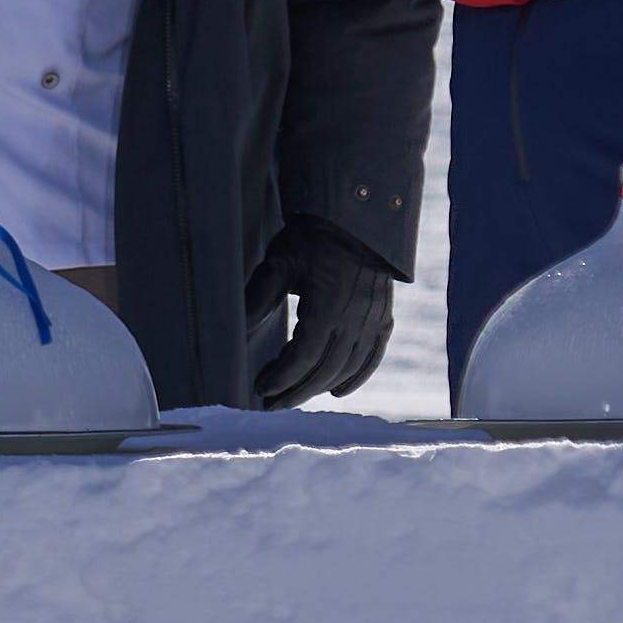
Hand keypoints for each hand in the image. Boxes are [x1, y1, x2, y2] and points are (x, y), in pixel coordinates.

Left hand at [243, 219, 397, 408]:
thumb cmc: (313, 238)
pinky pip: (373, 357)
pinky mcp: (384, 318)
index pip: (302, 358)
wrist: (357, 218)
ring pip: (347, 369)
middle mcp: (356, 319)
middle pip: (324, 371)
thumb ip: (260, 296)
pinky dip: (356, 378)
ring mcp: (374, 320)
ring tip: (293, 397)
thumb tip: (237, 331)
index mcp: (329, 307)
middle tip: (270, 404)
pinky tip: (337, 392)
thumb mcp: (280, 261)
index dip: (281, 378)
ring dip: (319, 388)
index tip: (260, 388)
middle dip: (295, 391)